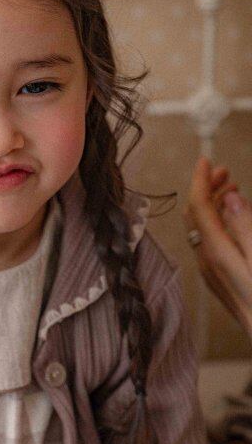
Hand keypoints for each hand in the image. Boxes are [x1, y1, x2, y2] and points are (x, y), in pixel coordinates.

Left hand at [183, 156, 251, 338]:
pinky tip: (233, 221)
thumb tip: (231, 200)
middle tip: (225, 171)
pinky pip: (212, 246)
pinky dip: (219, 225)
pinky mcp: (223, 284)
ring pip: (204, 232)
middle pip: (197, 218)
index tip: (205, 159)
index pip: (199, 208)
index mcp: (218, 254)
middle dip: (207, 189)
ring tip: (231, 189)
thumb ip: (247, 229)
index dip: (201, 180)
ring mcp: (214, 276)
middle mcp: (209, 264)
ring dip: (214, 206)